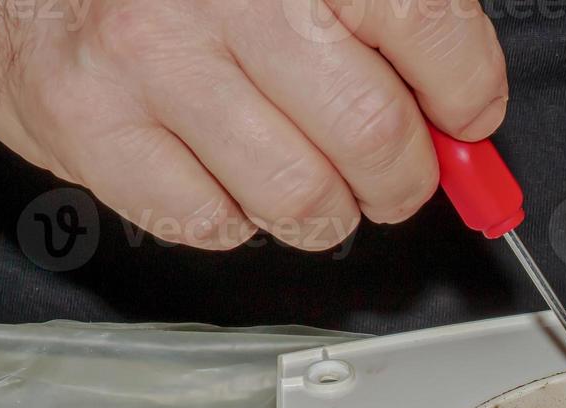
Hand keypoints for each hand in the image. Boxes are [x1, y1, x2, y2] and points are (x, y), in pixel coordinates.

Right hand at [0, 0, 506, 249]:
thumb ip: (383, 22)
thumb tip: (462, 115)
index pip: (432, 32)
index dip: (468, 96)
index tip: (465, 118)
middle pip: (375, 136)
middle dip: (405, 178)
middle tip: (394, 172)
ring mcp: (154, 62)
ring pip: (305, 200)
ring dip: (328, 212)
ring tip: (312, 179)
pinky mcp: (97, 129)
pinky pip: (216, 226)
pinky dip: (238, 218)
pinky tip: (225, 173)